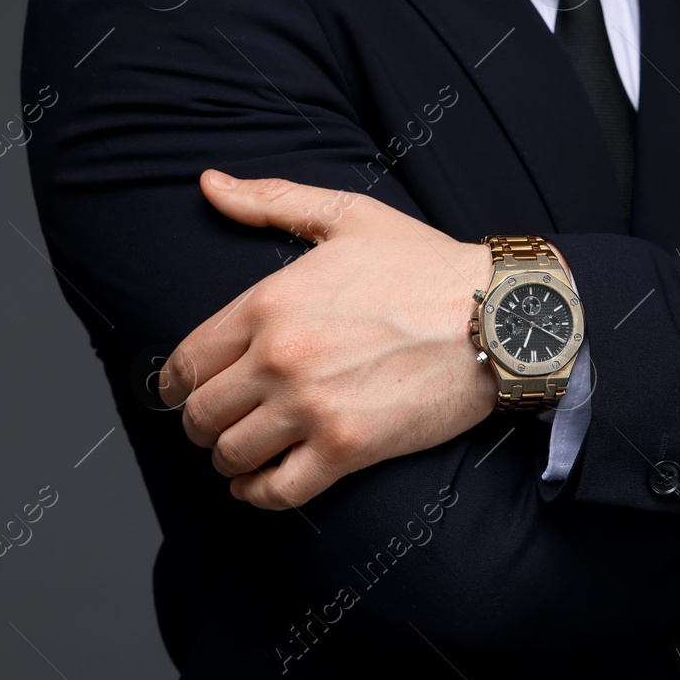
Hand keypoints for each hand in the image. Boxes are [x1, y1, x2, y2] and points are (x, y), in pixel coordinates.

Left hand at [159, 171, 498, 509]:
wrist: (499, 316)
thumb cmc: (429, 265)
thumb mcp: (351, 216)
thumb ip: (273, 200)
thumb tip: (209, 184)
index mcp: (268, 302)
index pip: (185, 362)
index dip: (179, 384)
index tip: (193, 391)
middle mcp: (279, 357)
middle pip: (200, 415)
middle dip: (204, 424)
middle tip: (225, 424)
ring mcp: (311, 406)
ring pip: (231, 455)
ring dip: (231, 460)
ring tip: (246, 453)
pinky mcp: (347, 449)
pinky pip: (277, 491)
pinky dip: (260, 495)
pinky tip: (262, 484)